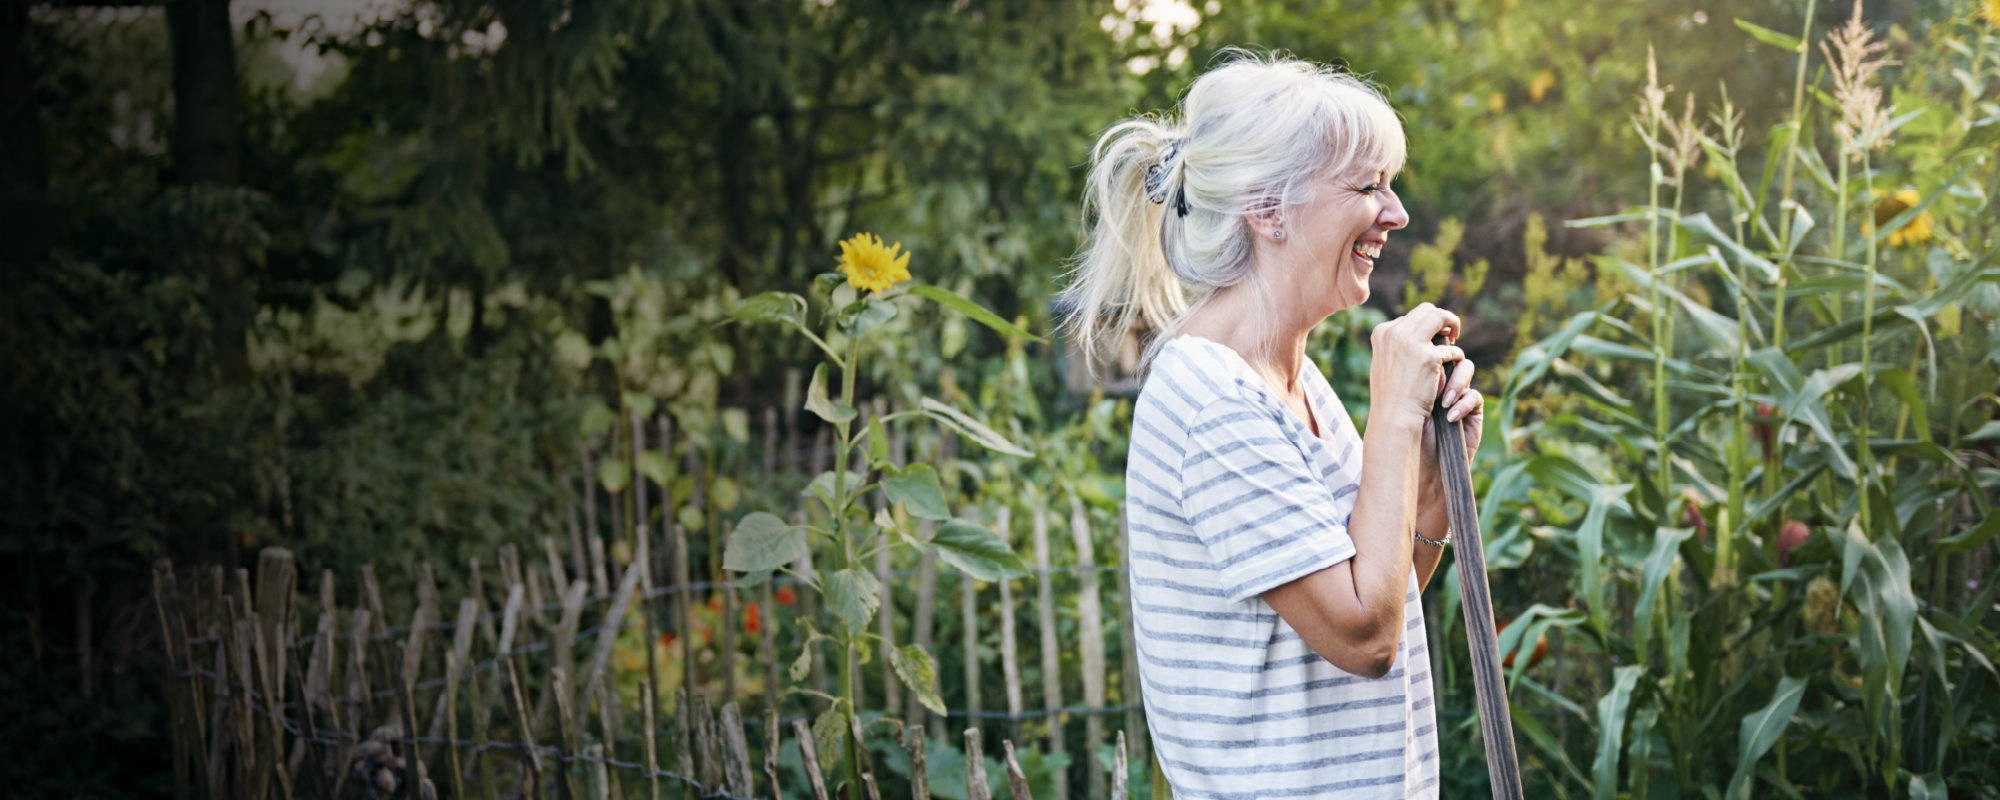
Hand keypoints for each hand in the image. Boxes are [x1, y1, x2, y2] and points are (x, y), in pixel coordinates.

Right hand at [1367, 303, 1464, 425]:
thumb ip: (1395, 346)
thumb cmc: (1389, 398)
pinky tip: (1453, 367)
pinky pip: (1452, 349)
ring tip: (1455, 340)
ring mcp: (1412, 343)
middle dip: (1441, 319)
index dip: (1424, 326)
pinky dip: (1456, 357)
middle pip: (1426, 311)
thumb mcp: (1385, 364)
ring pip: (1441, 317)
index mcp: (1382, 332)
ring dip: (1452, 325)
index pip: (1410, 317)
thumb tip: (1413, 334)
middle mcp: (1395, 332)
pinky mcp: (1429, 356)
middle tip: (1450, 334)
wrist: (1393, 419)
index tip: (1431, 338)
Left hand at [1419, 355, 1483, 487]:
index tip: (1421, 355)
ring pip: (1466, 368)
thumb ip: (1411, 375)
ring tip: (1443, 402)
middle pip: (1450, 353)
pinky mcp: (1473, 410)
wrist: (1419, 465)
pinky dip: (1463, 405)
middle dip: (1443, 360)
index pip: (1430, 349)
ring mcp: (1458, 394)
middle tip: (1434, 374)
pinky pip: (1474, 396)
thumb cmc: (1406, 435)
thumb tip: (1415, 348)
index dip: (1429, 348)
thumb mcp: (1404, 401)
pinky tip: (1450, 418)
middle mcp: (1441, 381)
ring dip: (1456, 382)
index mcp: (1422, 374)